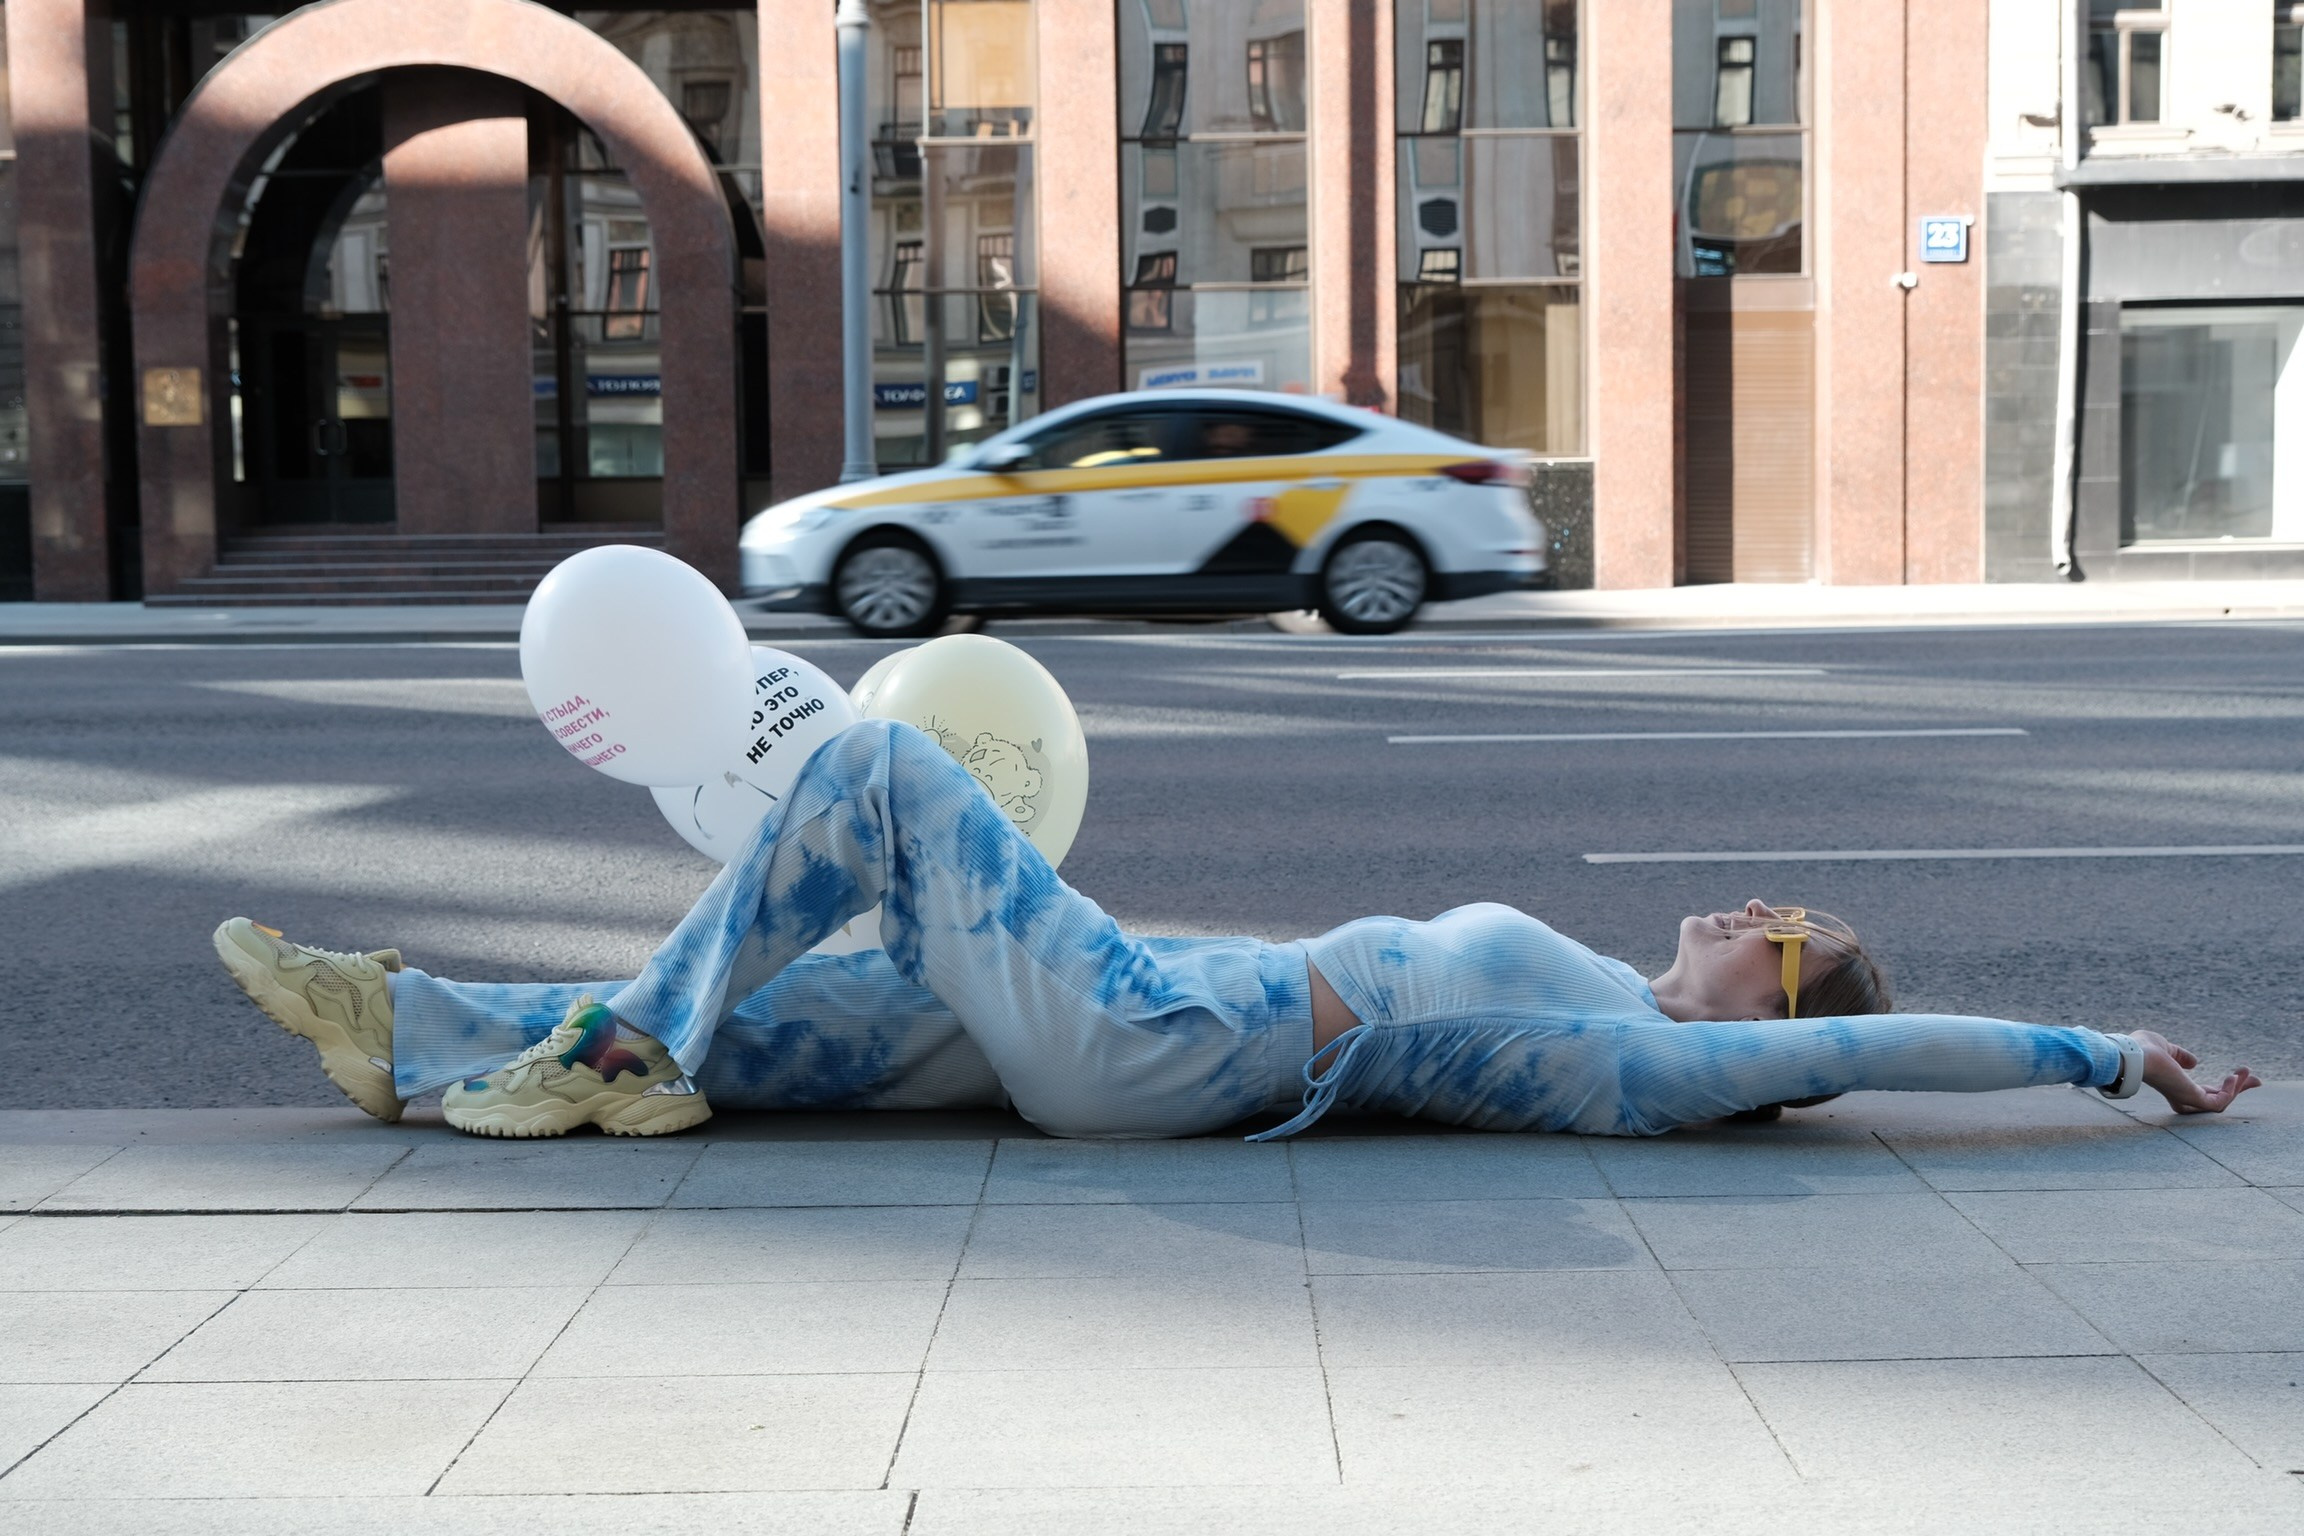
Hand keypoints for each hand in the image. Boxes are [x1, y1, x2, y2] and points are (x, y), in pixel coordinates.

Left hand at [2130, 1029, 2260, 1114]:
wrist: (2132, 1055)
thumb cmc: (2141, 1049)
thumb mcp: (2165, 1048)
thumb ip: (2180, 1055)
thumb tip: (2195, 1063)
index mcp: (2175, 1086)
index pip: (2204, 1091)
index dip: (2223, 1086)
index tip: (2239, 1075)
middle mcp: (2181, 1096)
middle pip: (2216, 1100)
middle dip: (2238, 1089)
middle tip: (2256, 1079)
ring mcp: (2186, 1099)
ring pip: (2220, 1103)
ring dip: (2238, 1089)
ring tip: (2249, 1073)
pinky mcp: (2191, 1099)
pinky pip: (2218, 1103)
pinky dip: (2230, 1091)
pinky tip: (2234, 1077)